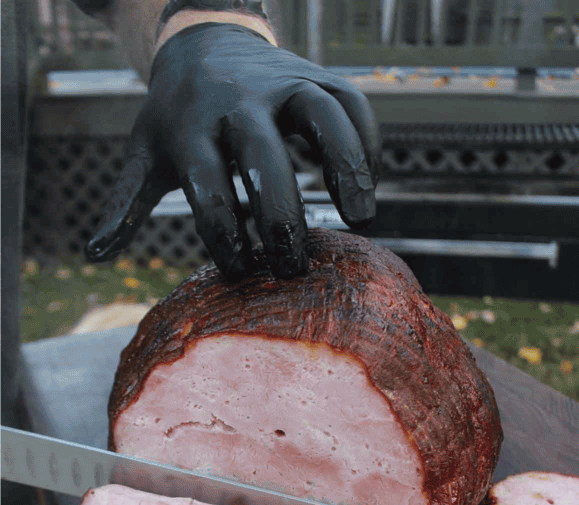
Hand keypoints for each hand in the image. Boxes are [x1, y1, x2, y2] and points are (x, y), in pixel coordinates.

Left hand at [86, 22, 379, 279]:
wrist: (205, 44)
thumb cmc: (178, 117)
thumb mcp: (147, 154)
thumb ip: (125, 204)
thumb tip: (94, 253)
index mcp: (191, 125)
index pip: (207, 185)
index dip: (224, 234)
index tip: (240, 270)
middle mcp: (238, 100)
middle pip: (264, 154)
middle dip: (281, 214)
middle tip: (293, 264)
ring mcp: (284, 83)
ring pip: (322, 114)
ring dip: (345, 165)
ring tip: (360, 217)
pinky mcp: (319, 76)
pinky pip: (353, 102)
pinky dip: (367, 142)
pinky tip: (368, 183)